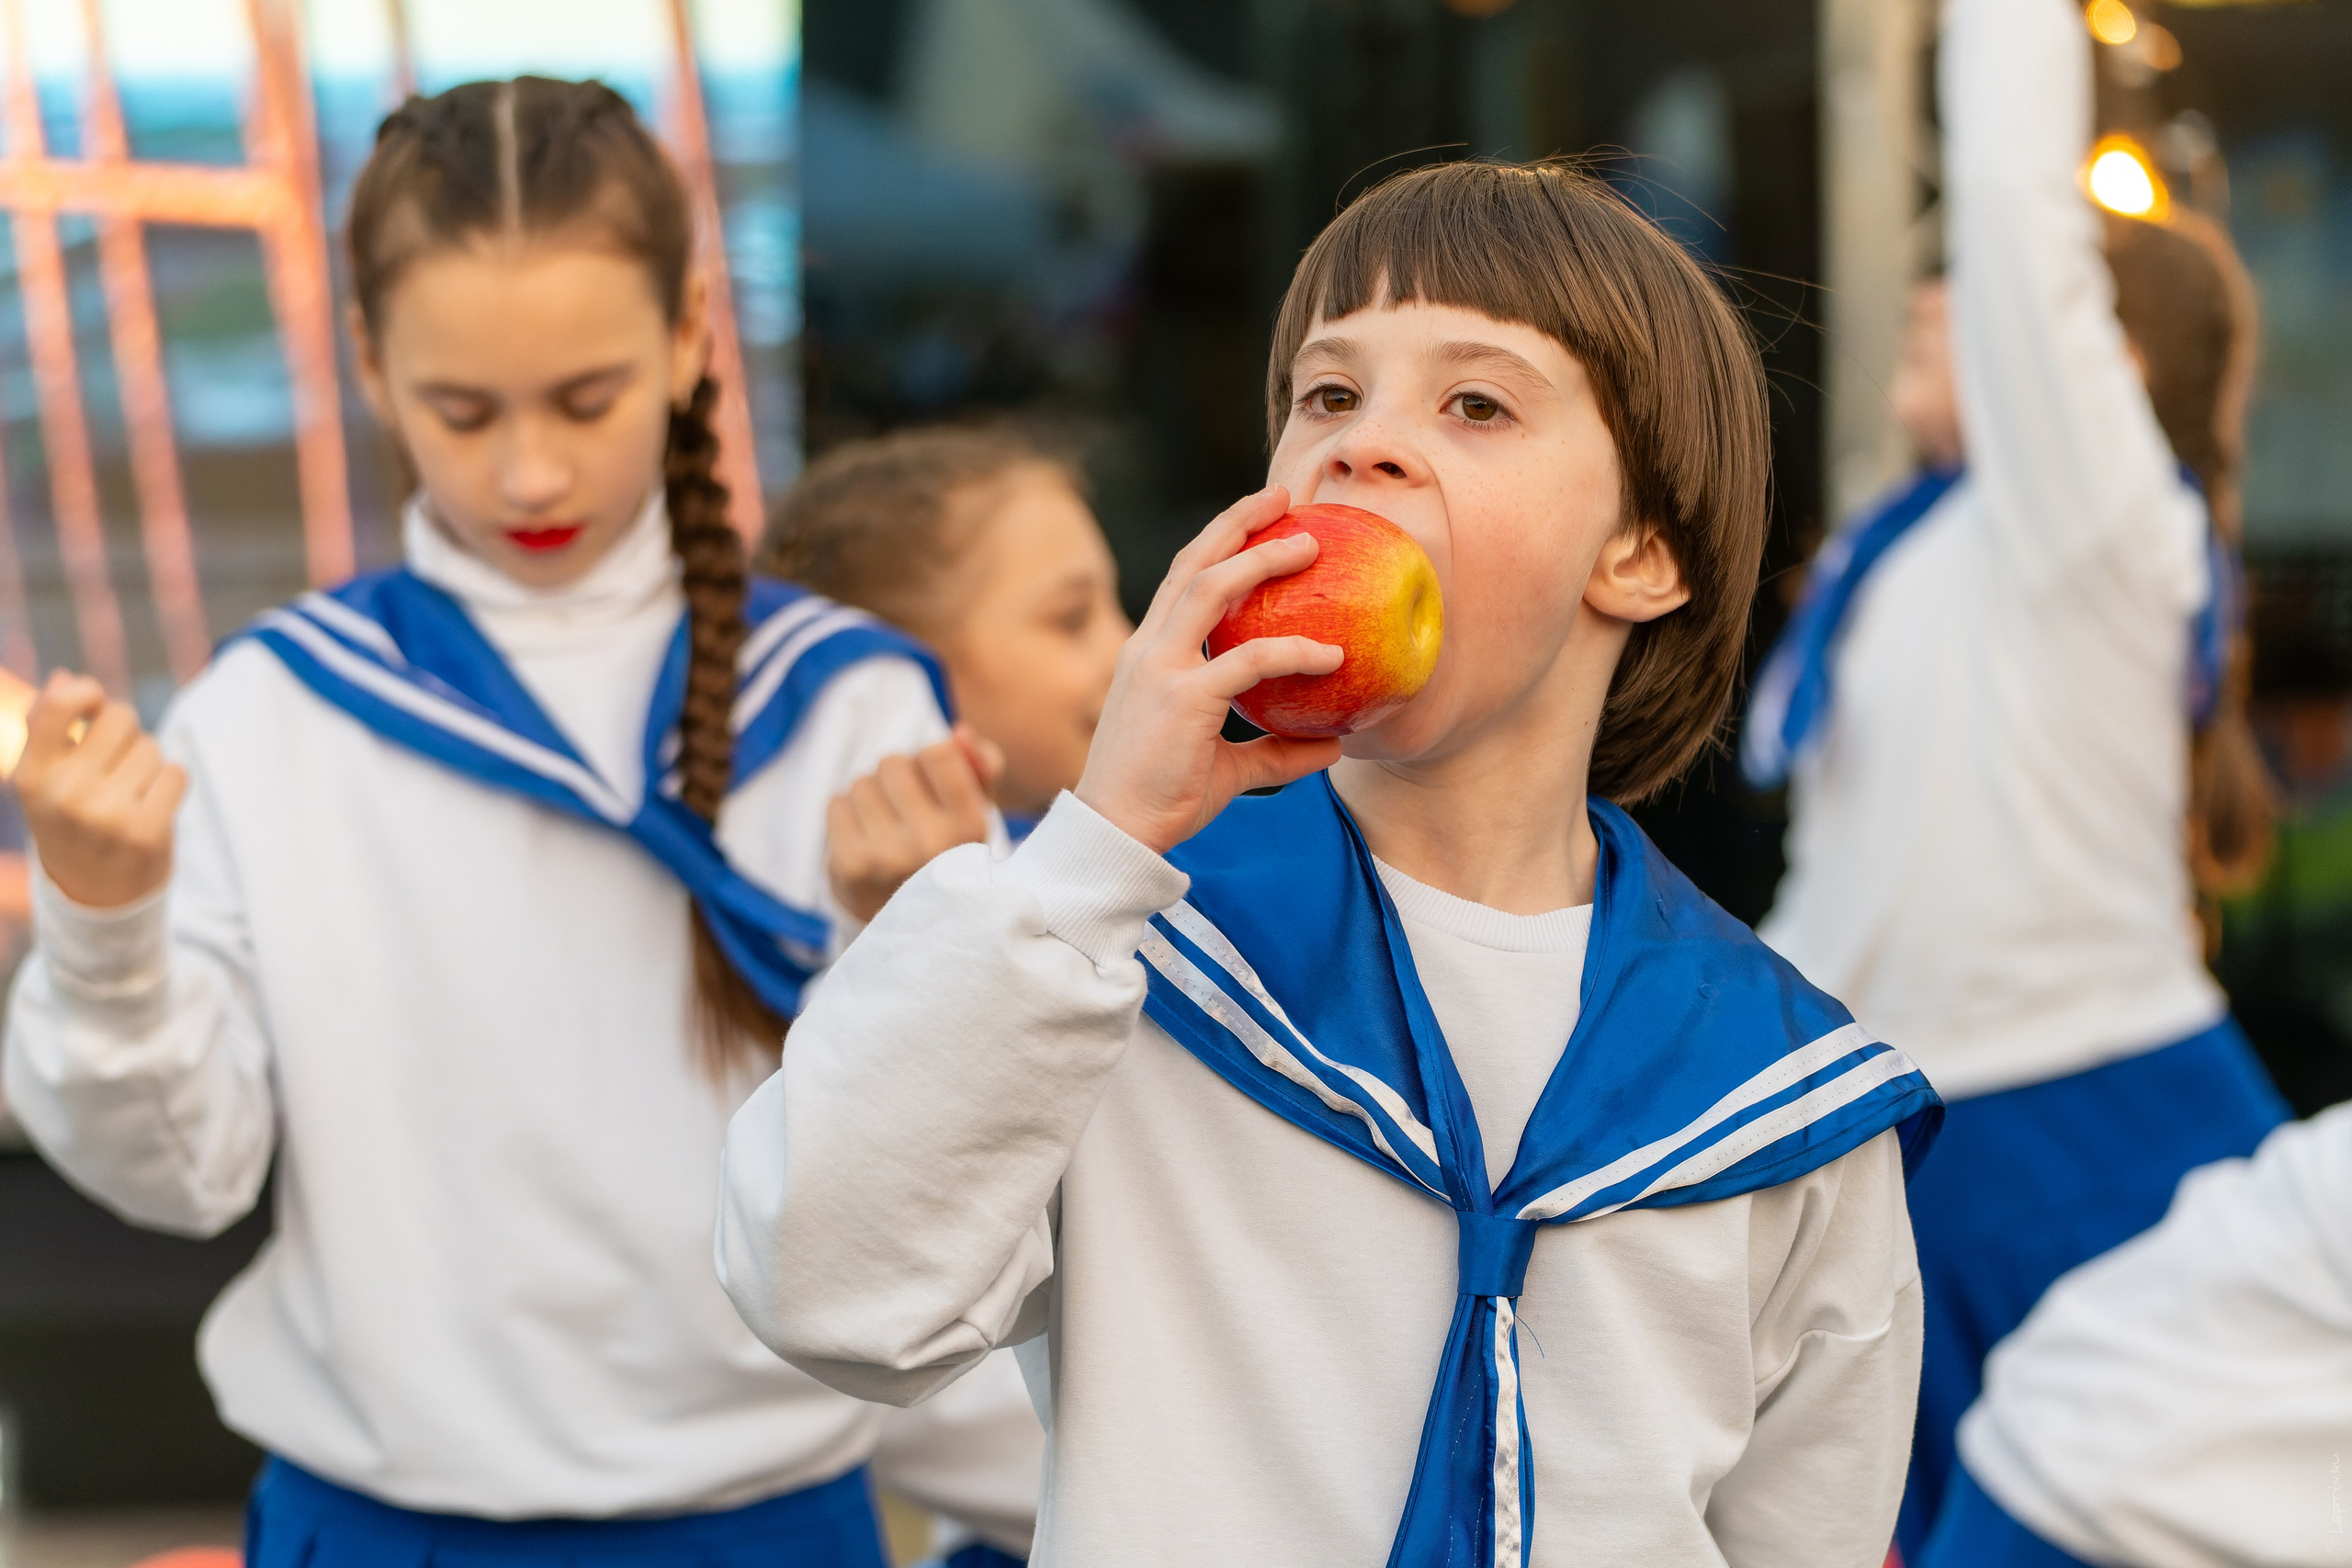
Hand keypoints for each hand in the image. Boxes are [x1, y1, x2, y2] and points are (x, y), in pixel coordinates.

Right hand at [14, 672, 185, 908]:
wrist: (94, 891)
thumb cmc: (70, 818)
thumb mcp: (44, 777)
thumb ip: (49, 726)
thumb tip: (66, 678)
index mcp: (32, 775)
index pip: (55, 706)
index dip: (84, 692)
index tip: (93, 700)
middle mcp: (65, 794)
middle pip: (120, 719)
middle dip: (125, 732)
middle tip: (114, 763)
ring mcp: (107, 815)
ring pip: (151, 748)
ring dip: (147, 763)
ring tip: (128, 792)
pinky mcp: (147, 832)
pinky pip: (176, 773)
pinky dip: (168, 784)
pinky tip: (150, 806)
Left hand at [827, 725, 1005, 923]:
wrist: (914, 932)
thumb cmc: (947, 859)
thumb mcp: (976, 816)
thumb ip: (981, 768)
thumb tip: (960, 733)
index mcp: (972, 827)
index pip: (937, 752)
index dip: (930, 762)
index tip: (935, 788)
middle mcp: (933, 842)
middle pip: (893, 763)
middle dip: (897, 780)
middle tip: (907, 814)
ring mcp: (888, 856)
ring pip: (862, 782)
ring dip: (871, 799)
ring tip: (887, 830)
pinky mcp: (849, 867)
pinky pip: (836, 804)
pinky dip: (847, 816)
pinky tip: (865, 841)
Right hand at [1075, 485, 1343, 854]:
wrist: (1117, 835)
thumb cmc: (1162, 801)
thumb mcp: (1228, 771)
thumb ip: (1276, 752)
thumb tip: (1333, 744)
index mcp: (1150, 655)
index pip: (1183, 580)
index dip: (1220, 541)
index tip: (1261, 517)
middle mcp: (1149, 649)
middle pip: (1192, 562)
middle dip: (1237, 521)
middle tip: (1285, 496)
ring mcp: (1160, 669)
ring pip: (1211, 588)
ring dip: (1262, 558)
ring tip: (1310, 543)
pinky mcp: (1182, 699)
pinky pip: (1249, 661)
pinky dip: (1294, 652)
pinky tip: (1332, 655)